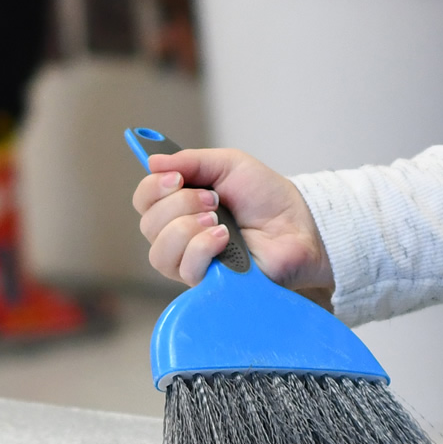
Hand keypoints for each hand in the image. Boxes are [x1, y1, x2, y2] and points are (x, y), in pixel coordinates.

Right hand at [131, 147, 329, 290]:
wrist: (299, 223)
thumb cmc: (266, 197)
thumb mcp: (229, 164)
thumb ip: (191, 161)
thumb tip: (152, 161)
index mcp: (181, 206)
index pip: (143, 201)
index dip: (153, 188)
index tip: (176, 178)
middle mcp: (181, 236)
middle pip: (149, 225)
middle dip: (179, 205)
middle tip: (213, 199)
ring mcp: (193, 262)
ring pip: (160, 252)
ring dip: (187, 228)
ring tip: (219, 220)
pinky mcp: (209, 283)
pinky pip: (185, 269)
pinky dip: (202, 247)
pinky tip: (224, 239)